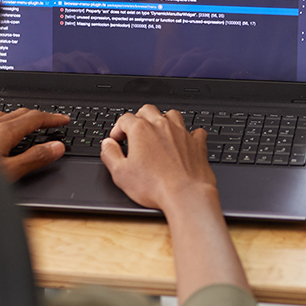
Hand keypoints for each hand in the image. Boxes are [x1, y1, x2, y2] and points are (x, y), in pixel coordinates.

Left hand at [0, 108, 69, 180]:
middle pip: (19, 113)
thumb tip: (56, 147)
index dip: (52, 118)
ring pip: (1, 115)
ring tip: (26, 123)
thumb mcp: (9, 173)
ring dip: (18, 117)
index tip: (64, 119)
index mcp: (2, 132)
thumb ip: (34, 158)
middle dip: (38, 115)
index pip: (34, 118)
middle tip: (51, 121)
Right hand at [100, 104, 216, 211]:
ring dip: (163, 120)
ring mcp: (182, 133)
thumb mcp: (121, 173)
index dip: (118, 128)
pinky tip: (185, 141)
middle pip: (148, 110)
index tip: (117, 140)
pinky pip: (195, 131)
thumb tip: (107, 145)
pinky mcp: (197, 144)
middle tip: (135, 132)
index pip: (125, 119)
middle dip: (139, 118)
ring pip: (172, 114)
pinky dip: (189, 133)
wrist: (186, 194)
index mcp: (141, 130)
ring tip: (158, 132)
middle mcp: (162, 126)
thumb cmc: (154, 186)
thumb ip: (110, 155)